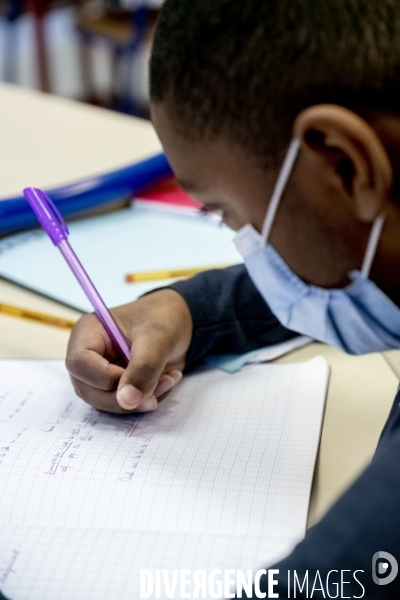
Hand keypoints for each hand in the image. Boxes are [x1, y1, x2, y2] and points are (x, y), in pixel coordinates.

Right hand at [66, 289, 192, 412]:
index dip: (106, 378)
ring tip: (167, 380)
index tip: (138, 378)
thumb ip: (143, 368)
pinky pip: (123, 404)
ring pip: (106, 402)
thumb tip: (127, 401)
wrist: (180, 320)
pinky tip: (165, 381)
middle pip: (88, 390)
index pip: (80, 364)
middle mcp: (88, 355)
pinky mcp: (114, 386)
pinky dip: (146, 400)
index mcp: (88, 332)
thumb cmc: (164, 318)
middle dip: (126, 397)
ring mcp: (100, 372)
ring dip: (140, 400)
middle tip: (160, 386)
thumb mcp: (157, 338)